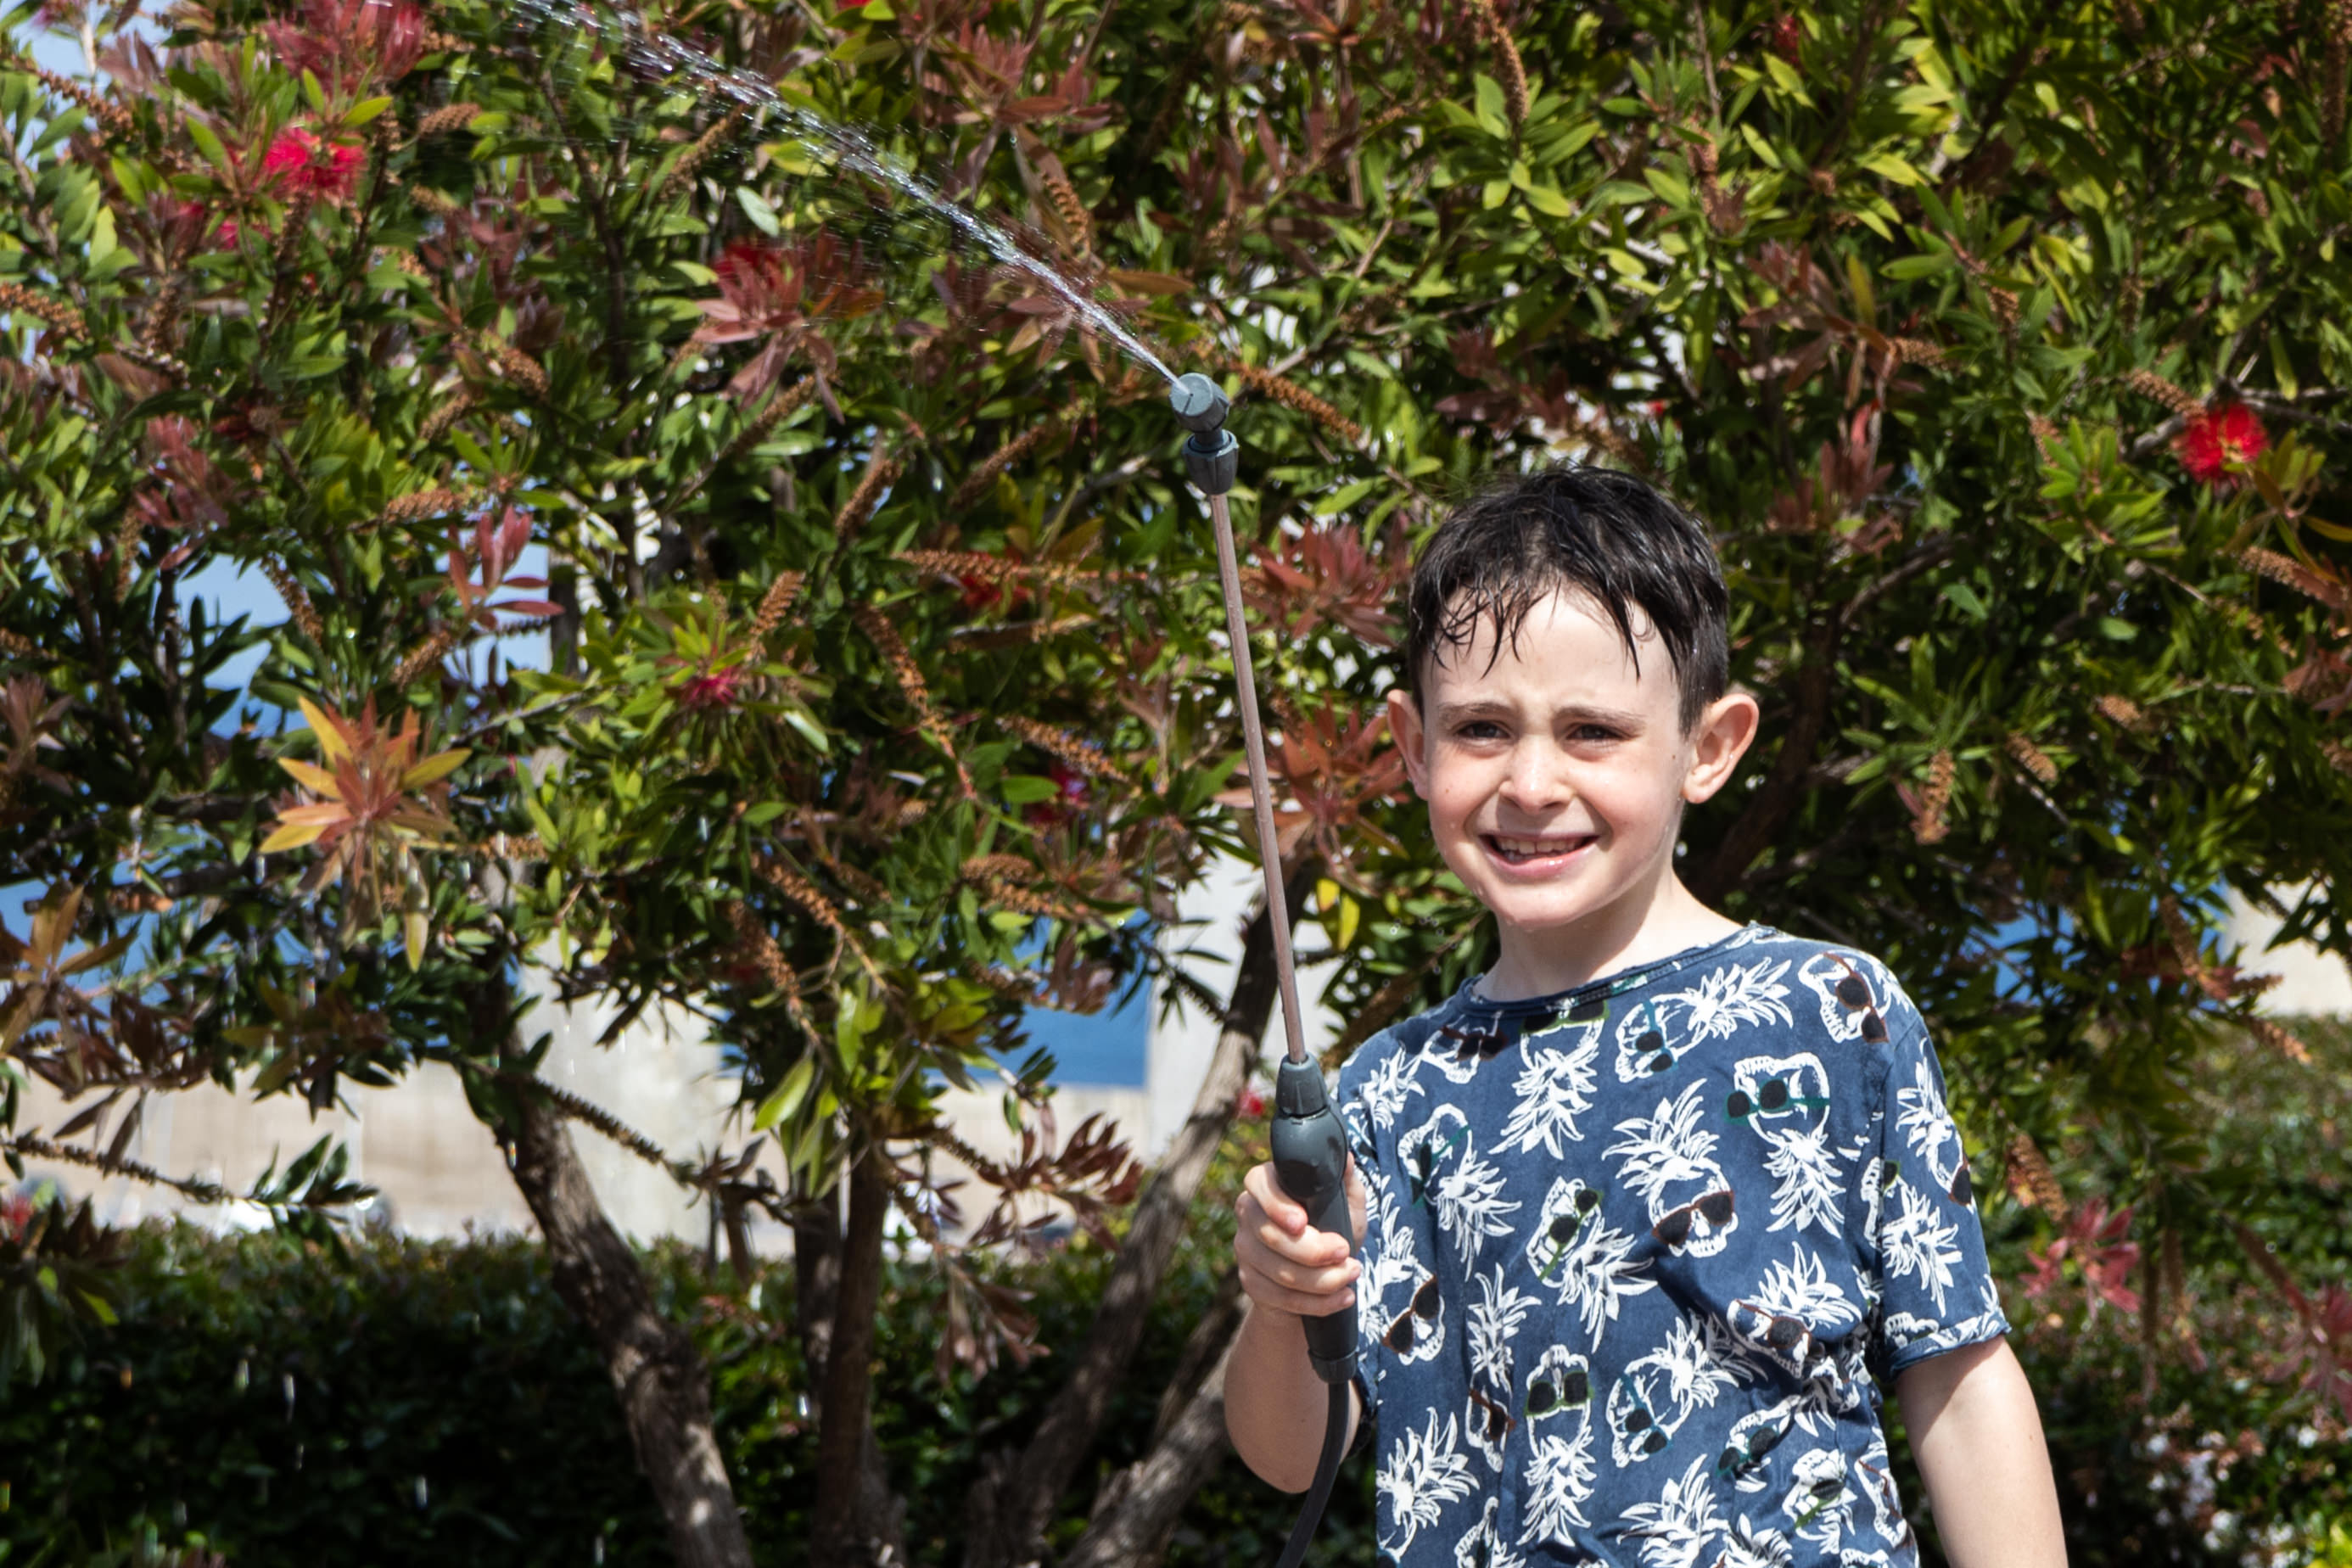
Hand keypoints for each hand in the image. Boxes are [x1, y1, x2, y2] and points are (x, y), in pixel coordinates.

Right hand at [1233, 1156, 1367, 1319]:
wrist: (1318, 1276)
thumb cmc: (1332, 1227)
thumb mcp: (1344, 1202)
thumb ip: (1343, 1178)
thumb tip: (1343, 1156)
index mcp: (1266, 1184)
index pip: (1258, 1184)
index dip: (1277, 1204)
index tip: (1302, 1222)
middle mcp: (1248, 1214)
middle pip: (1270, 1235)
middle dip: (1314, 1250)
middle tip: (1346, 1253)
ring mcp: (1245, 1250)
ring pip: (1278, 1271)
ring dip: (1322, 1279)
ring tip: (1352, 1274)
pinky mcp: (1251, 1282)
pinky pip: (1281, 1298)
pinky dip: (1317, 1302)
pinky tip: (1342, 1298)